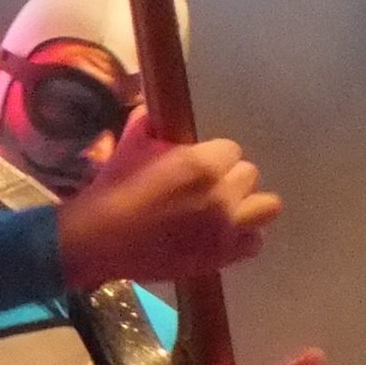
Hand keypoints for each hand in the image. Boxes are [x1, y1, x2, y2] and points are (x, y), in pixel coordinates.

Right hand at [52, 107, 281, 290]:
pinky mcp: (222, 256)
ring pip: (266, 206)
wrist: (99, 239)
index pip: (230, 149)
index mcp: (202, 164)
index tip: (193, 165)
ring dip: (246, 204)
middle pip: (248, 174)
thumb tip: (159, 107)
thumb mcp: (131, 143)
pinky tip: (222, 234)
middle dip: (227, 178)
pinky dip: (243, 237)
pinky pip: (256, 242)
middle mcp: (221, 195)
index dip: (212, 156)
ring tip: (224, 209)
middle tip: (203, 188)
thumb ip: (152, 121)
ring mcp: (225, 229)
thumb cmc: (114, 188)